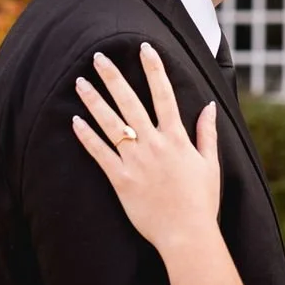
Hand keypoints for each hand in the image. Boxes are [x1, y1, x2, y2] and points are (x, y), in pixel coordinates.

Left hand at [69, 43, 221, 253]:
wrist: (187, 235)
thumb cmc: (201, 202)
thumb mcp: (210, 164)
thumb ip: (207, 133)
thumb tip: (210, 105)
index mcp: (176, 138)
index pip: (164, 95)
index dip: (154, 69)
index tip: (144, 49)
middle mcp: (154, 144)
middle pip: (131, 102)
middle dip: (114, 77)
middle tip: (99, 58)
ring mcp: (136, 161)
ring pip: (111, 124)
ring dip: (94, 101)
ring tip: (80, 82)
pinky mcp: (121, 180)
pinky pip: (100, 154)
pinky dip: (87, 137)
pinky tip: (74, 121)